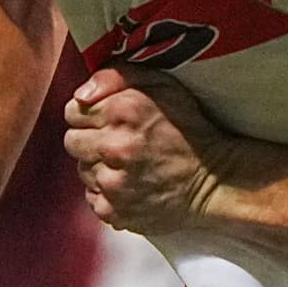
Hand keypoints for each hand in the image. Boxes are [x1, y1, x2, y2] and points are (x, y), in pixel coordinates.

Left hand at [63, 66, 224, 233]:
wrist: (216, 182)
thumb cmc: (189, 130)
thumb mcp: (163, 86)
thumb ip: (117, 76)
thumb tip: (81, 94)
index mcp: (123, 111)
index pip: (73, 110)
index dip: (90, 113)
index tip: (109, 119)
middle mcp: (113, 146)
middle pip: (72, 141)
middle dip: (91, 139)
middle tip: (118, 142)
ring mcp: (112, 183)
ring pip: (82, 170)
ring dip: (100, 166)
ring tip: (129, 165)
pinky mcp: (113, 211)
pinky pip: (92, 198)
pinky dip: (107, 193)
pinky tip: (131, 185)